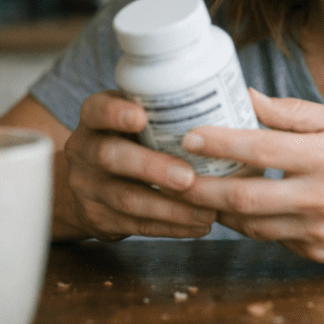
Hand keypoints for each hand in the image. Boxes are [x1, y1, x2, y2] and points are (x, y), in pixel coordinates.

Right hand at [61, 91, 216, 240]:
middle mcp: (84, 151)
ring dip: (171, 207)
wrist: (90, 183)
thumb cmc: (130, 140)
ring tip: (208, 211)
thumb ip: (165, 109)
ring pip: (127, 199)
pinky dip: (171, 227)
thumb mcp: (134, 117)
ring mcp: (87, 188)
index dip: (116, 113)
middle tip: (188, 177)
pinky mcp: (98, 219)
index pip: (97, 110)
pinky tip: (198, 225)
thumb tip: (238, 97)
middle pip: (111, 157)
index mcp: (94, 119)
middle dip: (152, 168)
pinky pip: (136, 225)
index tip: (141, 117)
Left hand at [176, 89, 323, 263]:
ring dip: (217, 209)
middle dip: (199, 188)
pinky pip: (270, 239)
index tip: (188, 136)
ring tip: (193, 192)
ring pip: (250, 225)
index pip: (260, 149)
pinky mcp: (317, 253)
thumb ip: (292, 112)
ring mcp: (317, 231)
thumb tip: (247, 97)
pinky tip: (233, 208)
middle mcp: (319, 197)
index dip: (219, 143)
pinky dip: (249, 224)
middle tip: (171, 176)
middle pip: (243, 197)